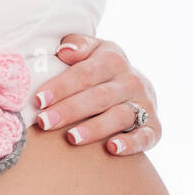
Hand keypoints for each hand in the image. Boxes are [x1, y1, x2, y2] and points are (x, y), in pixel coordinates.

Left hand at [33, 34, 160, 155]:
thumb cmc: (101, 73)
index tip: (39, 100)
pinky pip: (145, 136)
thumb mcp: (92, 52)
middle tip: (45, 122)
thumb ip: (78, 46)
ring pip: (119, 116)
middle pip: (99, 96)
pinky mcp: (154, 128)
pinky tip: (112, 148)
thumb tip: (65, 51)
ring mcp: (145, 104)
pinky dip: (130, 143)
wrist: (137, 90)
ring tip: (72, 138)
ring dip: (95, 128)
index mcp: (113, 60)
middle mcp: (132, 81)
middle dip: (70, 110)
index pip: (85, 73)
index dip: (61, 86)